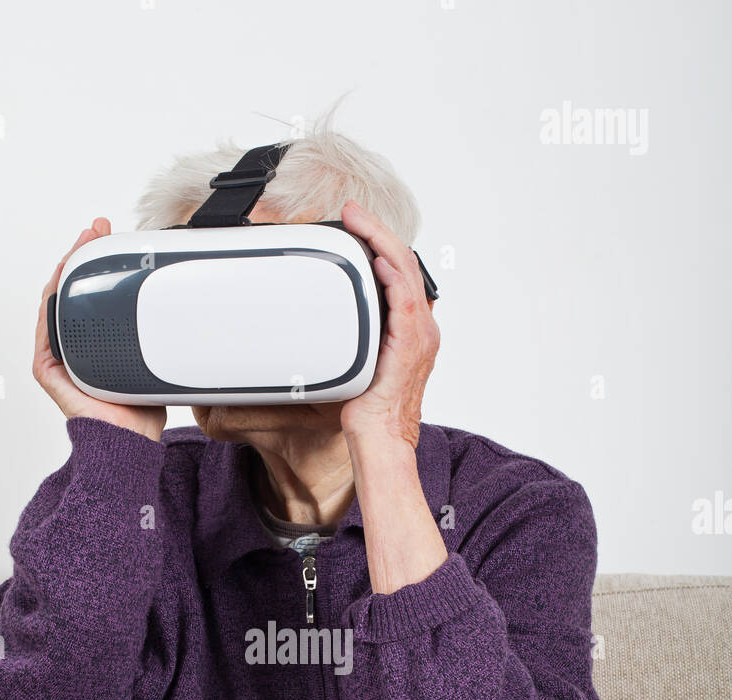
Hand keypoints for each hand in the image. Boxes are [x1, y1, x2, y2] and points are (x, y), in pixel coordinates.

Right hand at [34, 218, 166, 441]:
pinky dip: (53, 301)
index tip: (112, 239)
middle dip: (81, 256)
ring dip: (66, 268)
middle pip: (71, 292)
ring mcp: (59, 358)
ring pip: (56, 302)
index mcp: (93, 345)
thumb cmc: (140, 411)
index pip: (91, 296)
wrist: (130, 442)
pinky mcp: (49, 370)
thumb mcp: (155, 362)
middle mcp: (73, 349)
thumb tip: (182, 308)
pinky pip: (47, 328)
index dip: (98, 266)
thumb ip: (157, 336)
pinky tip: (62, 278)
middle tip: (97, 230)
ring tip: (82, 242)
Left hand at [339, 200, 439, 450]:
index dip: (383, 244)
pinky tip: (375, 257)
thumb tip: (325, 320)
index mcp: (413, 330)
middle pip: (405, 264)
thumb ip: (354, 336)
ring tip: (359, 220)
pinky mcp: (408, 345)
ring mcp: (418, 335)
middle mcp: (422, 328)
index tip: (358, 227)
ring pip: (404, 272)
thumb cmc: (370, 412)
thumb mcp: (359, 363)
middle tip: (353, 212)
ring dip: (381, 240)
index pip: (402, 273)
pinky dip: (391, 274)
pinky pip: (403, 299)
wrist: (381, 439)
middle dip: (379, 231)